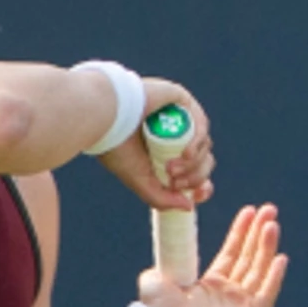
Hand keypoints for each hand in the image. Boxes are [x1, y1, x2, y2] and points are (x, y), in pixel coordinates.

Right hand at [94, 81, 209, 208]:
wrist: (104, 119)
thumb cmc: (115, 147)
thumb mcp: (139, 181)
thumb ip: (161, 199)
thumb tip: (189, 206)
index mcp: (163, 152)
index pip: (194, 169)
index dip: (200, 183)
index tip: (198, 195)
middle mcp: (173, 134)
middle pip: (202, 159)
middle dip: (195, 176)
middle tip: (175, 182)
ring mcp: (178, 117)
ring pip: (203, 145)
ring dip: (193, 163)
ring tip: (171, 168)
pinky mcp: (181, 100)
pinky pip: (201, 124)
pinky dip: (197, 142)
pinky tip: (185, 153)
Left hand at [141, 203, 286, 306]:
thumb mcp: (156, 281)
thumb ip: (159, 268)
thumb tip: (157, 263)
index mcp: (208, 286)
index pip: (231, 253)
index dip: (241, 232)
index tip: (249, 211)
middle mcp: (226, 295)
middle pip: (249, 258)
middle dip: (259, 233)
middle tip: (269, 210)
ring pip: (259, 272)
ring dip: (267, 247)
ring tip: (272, 224)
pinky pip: (266, 296)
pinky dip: (274, 278)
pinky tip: (280, 258)